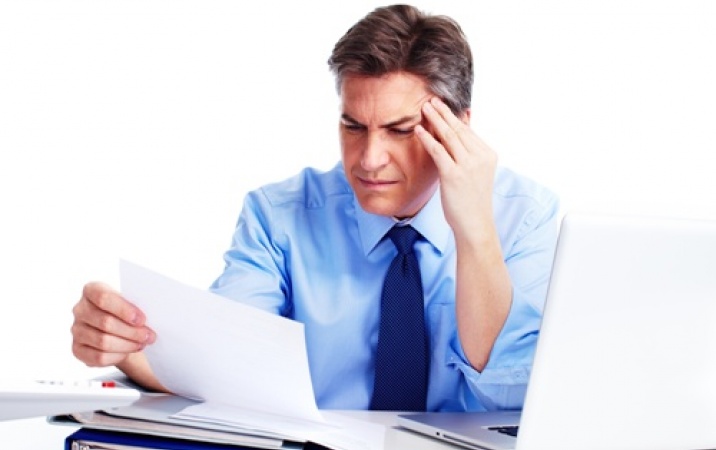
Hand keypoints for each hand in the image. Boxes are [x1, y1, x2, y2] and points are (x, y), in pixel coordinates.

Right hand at [71, 282, 154, 367]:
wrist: (117, 328)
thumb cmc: (125, 312)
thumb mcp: (131, 303)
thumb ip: (137, 305)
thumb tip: (153, 314)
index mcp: (91, 290)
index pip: (103, 297)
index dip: (124, 310)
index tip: (142, 319)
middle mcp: (80, 309)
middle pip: (105, 322)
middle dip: (131, 331)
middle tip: (149, 336)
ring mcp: (77, 330)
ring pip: (103, 341)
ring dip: (127, 344)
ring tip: (142, 343)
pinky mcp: (78, 349)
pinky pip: (98, 357)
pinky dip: (117, 356)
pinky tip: (128, 352)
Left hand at [416, 97, 497, 240]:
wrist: (475, 224)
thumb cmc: (472, 201)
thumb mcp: (476, 173)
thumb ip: (469, 154)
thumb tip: (461, 135)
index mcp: (488, 154)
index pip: (468, 130)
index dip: (453, 116)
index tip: (442, 106)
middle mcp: (480, 157)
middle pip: (458, 129)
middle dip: (443, 113)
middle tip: (431, 100)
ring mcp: (467, 165)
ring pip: (449, 136)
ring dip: (435, 119)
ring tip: (424, 108)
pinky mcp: (453, 175)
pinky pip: (438, 151)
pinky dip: (427, 138)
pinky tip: (419, 130)